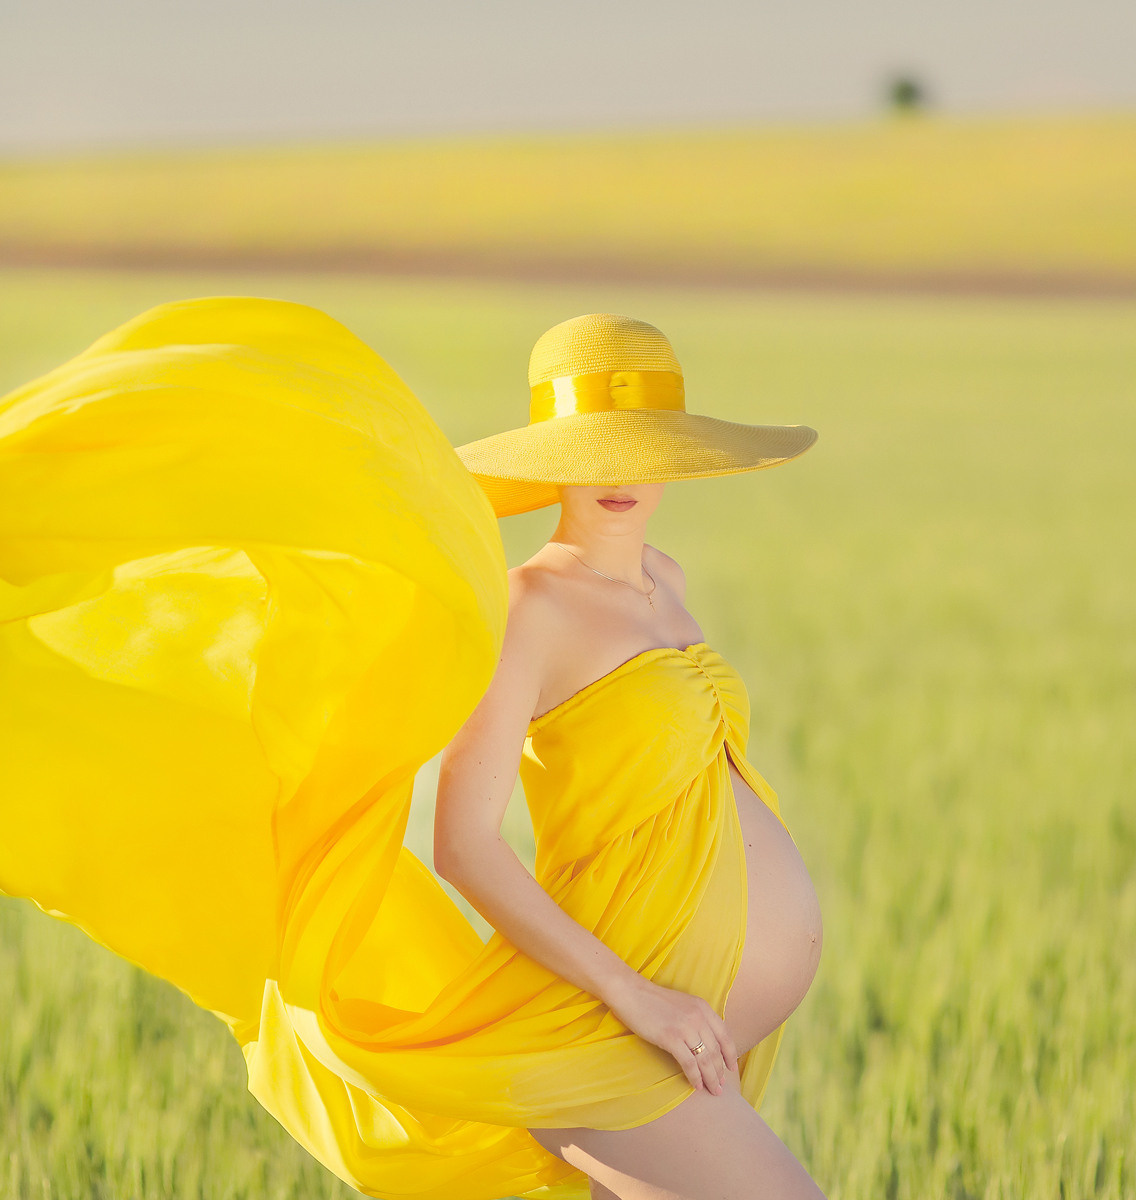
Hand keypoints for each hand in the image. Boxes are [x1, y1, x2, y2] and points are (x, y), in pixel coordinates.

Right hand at [603, 972, 737, 1094]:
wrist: (632, 993)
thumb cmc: (653, 1000)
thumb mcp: (682, 1004)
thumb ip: (696, 1018)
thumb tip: (706, 1040)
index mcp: (702, 1007)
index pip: (724, 1034)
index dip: (730, 1054)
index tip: (732, 1068)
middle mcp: (698, 1017)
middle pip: (716, 1050)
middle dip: (720, 1071)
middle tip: (721, 1087)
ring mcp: (685, 1027)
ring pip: (705, 1059)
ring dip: (711, 1078)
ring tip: (713, 1090)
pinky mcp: (671, 1038)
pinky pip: (689, 1063)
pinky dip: (695, 1077)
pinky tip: (696, 1086)